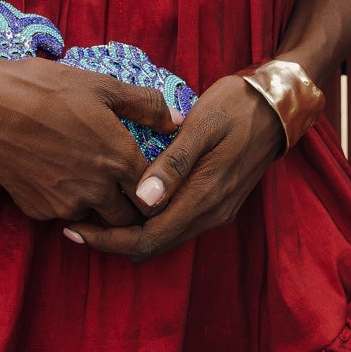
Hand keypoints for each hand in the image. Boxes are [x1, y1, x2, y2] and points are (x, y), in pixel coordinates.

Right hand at [0, 51, 186, 227]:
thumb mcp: (100, 85)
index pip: (156, 197)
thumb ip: (145, 105)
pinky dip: (67, 201)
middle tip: (129, 189)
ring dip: (100, 206)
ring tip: (91, 177)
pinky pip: (63, 214)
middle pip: (129, 219)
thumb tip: (178, 120)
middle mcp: (96, 189)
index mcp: (119, 159)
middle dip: (132, 208)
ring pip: (96, 218)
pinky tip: (58, 173)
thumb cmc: (42, 88)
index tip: (154, 181)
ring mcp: (65, 204)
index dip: (158, 191)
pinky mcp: (37, 210)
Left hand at [61, 72, 285, 261]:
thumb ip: (174, 164)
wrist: (278, 105)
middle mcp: (210, 213)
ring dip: (129, 232)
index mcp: (204, 196)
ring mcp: (216, 211)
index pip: (147, 238)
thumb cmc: (236, 106)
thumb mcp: (202, 125)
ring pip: (163, 238)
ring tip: (93, 211)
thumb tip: (143, 200)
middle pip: (152, 246)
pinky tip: (127, 200)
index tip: (73, 229)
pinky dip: (148, 222)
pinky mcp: (217, 202)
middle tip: (73, 224)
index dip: (107, 240)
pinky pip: (176, 224)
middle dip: (112, 240)